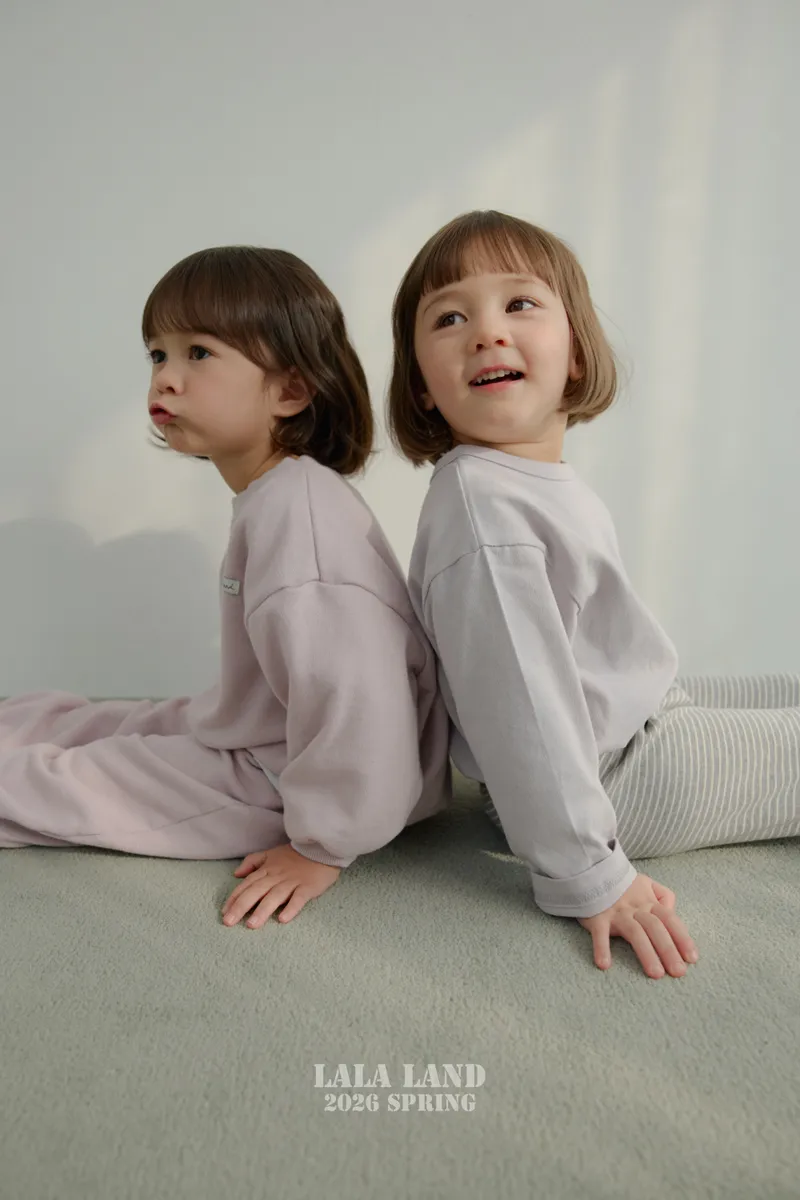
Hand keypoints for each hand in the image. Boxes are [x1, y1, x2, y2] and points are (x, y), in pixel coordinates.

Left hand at [221, 844, 340, 927]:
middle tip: (229, 922)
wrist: (320, 847)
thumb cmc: (295, 855)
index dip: (235, 898)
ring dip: (263, 910)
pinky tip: (283, 919)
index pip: (247, 884)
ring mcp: (292, 882)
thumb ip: (253, 862)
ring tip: (252, 925)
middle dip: (241, 906)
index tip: (224, 913)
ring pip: (275, 896)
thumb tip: (236, 874)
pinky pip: (299, 898)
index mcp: (267, 869)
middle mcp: (277, 876)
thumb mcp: (271, 853)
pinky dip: (291, 908)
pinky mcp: (308, 887)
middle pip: (256, 891)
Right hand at [577, 873, 697, 978]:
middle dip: (668, 950)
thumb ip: (663, 896)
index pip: (670, 920)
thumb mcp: (647, 883)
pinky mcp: (597, 918)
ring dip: (646, 953)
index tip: (692, 958)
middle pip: (655, 928)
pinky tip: (605, 964)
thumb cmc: (622, 884)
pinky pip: (600, 934)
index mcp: (649, 901)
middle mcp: (635, 908)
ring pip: (634, 932)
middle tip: (678, 972)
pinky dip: (602, 948)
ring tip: (655, 974)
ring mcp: (617, 913)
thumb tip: (673, 912)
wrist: (592, 870)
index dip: (682, 938)